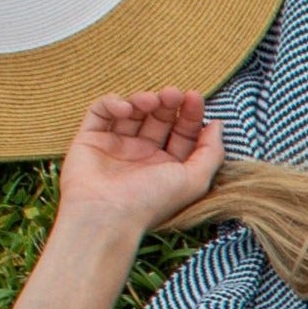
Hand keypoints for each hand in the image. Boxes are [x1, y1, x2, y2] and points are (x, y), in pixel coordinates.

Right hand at [57, 88, 225, 236]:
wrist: (107, 215)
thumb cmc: (153, 201)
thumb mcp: (196, 179)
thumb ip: (212, 152)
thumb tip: (218, 124)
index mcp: (168, 166)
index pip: (183, 133)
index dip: (191, 114)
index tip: (194, 97)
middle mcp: (143, 155)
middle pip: (159, 118)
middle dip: (169, 103)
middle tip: (173, 93)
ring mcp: (116, 146)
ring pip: (132, 111)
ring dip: (143, 99)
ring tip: (152, 101)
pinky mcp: (90, 138)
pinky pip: (101, 111)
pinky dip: (113, 103)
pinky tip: (125, 109)